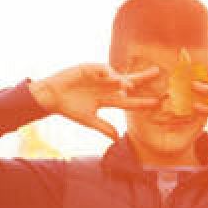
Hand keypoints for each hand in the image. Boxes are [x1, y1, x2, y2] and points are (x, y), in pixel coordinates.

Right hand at [29, 64, 159, 140]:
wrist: (50, 97)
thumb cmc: (69, 108)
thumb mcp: (88, 120)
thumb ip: (103, 127)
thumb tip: (116, 138)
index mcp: (107, 100)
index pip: (129, 102)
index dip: (142, 102)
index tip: (156, 103)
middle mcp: (106, 87)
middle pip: (128, 82)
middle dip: (143, 77)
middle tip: (157, 72)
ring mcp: (98, 77)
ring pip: (116, 77)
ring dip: (123, 81)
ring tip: (127, 86)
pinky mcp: (89, 69)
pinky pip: (103, 68)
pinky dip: (108, 72)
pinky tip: (109, 76)